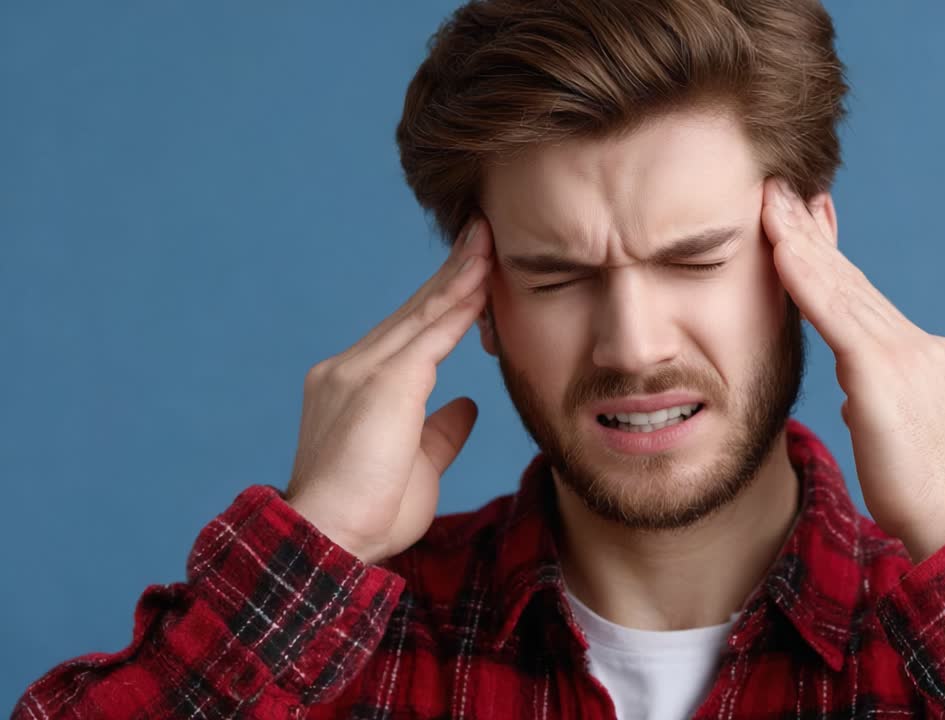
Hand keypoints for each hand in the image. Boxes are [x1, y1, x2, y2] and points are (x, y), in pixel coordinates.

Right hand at [282, 218, 492, 563]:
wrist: (328, 540)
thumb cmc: (368, 515)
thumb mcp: (418, 464)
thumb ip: (441, 431)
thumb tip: (466, 405)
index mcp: (353, 386)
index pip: (408, 334)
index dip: (442, 303)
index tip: (472, 274)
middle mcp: (350, 367)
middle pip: (413, 311)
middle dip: (451, 273)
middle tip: (482, 234)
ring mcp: (362, 369)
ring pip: (423, 312)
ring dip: (460, 275)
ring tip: (488, 240)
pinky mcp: (383, 381)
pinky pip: (432, 333)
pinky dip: (460, 303)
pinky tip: (484, 279)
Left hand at [760, 177, 944, 562]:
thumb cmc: (913, 487)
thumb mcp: (886, 429)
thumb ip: (873, 398)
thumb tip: (855, 394)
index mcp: (919, 355)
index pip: (860, 295)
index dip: (826, 254)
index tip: (799, 218)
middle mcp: (918, 344)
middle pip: (850, 279)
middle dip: (810, 231)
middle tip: (776, 189)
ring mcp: (906, 355)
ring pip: (841, 288)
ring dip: (800, 242)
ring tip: (770, 204)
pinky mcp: (884, 373)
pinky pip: (836, 317)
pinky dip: (807, 280)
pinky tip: (782, 251)